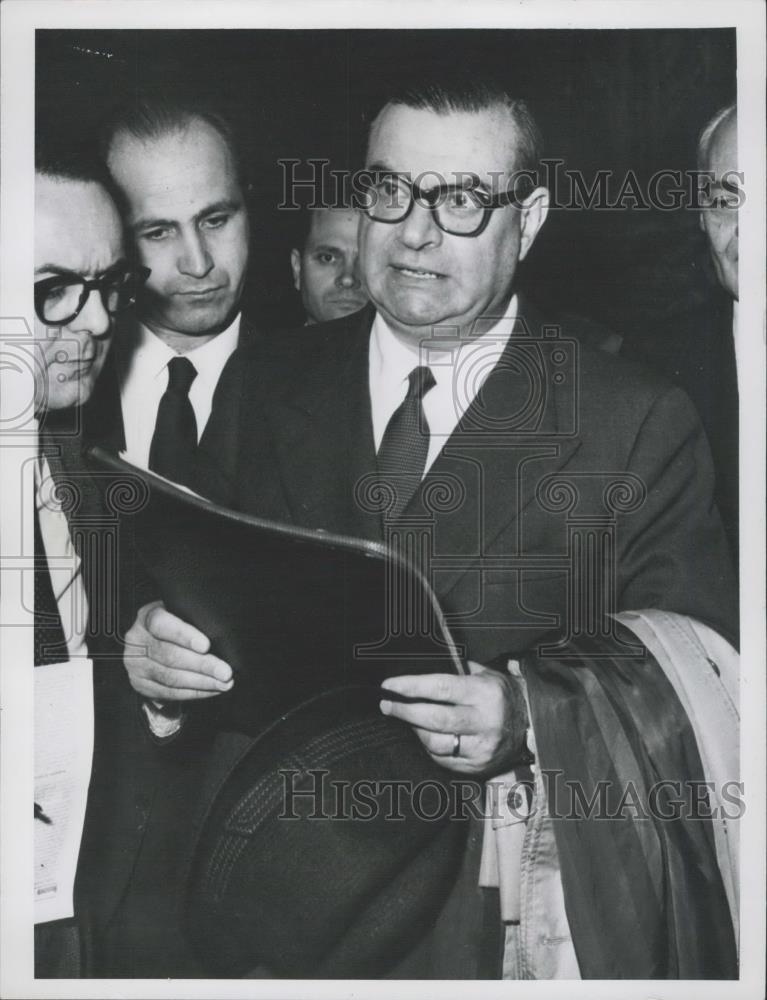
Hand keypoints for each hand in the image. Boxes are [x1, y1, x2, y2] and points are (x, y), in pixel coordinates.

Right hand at [123, 601, 233, 700]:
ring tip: (223, 683)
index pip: (161, 624)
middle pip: (169, 655)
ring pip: (170, 677)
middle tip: (225, 672)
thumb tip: (222, 632)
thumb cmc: (175, 626)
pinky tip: (211, 690)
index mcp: (147, 616)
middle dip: (202, 665)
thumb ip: (193, 619)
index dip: (184, 635)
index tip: (206, 645)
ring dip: (201, 682)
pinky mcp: (141, 684)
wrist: (152, 643)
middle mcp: (137, 640)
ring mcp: (136, 664)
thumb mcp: (179, 614)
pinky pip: (169, 692)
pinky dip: (194, 693)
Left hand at [379, 661, 527, 774]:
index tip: (389, 686)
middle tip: (386, 705)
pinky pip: (443, 760)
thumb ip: (456, 671)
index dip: (410, 687)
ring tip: (407, 720)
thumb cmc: (501, 694)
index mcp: (484, 693)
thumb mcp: (485, 674)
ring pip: (435, 743)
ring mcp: (481, 748)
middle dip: (404, 712)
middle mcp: (484, 721)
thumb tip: (418, 668)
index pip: (440, 688)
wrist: (531, 724)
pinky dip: (429, 747)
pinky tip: (425, 736)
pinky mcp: (478, 767)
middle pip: (434, 719)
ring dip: (415, 731)